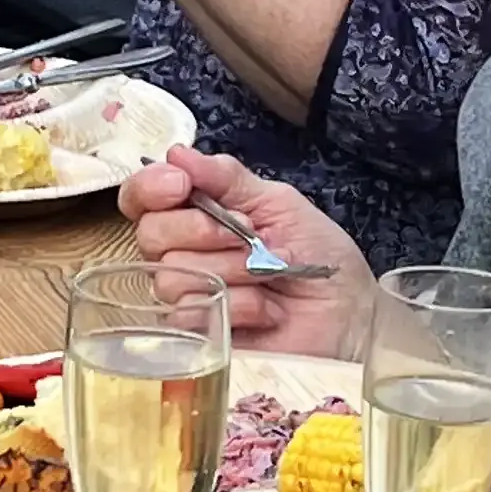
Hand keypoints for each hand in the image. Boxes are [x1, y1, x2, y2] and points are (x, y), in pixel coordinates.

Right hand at [118, 147, 365, 350]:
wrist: (350, 313)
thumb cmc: (318, 257)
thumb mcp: (279, 202)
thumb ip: (227, 177)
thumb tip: (177, 154)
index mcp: (195, 214)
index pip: (141, 196)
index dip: (150, 187)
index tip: (181, 184)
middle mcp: (181, 254)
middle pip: (151, 234)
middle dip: (204, 229)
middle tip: (249, 236)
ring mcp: (188, 296)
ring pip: (173, 275)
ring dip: (233, 270)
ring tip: (269, 275)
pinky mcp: (199, 337)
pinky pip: (192, 314)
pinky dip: (242, 305)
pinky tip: (268, 309)